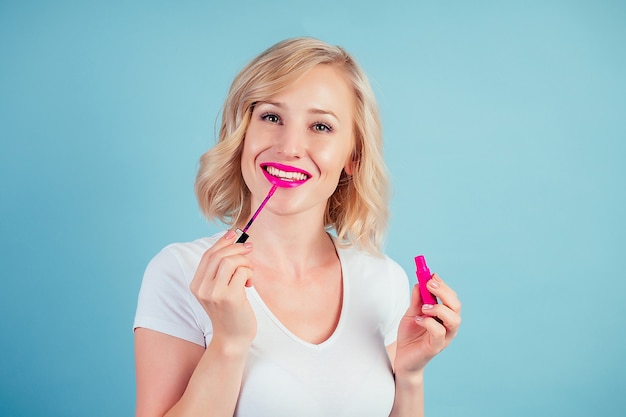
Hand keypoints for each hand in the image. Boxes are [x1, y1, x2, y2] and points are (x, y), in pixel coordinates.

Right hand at [190, 230, 256, 350]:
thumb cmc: (230, 312)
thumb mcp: (219, 290)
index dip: (222, 241)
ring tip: (249, 273)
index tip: (234, 233)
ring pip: (230, 261)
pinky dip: (249, 273)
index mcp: (196, 284)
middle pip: (219, 255)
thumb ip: (221, 271)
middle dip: (237, 248)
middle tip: (250, 250)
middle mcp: (202, 288)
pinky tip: (250, 284)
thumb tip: (232, 240)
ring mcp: (214, 293)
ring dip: (245, 262)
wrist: (232, 339)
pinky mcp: (229, 297)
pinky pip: (242, 272)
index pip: (208, 255)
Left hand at [394, 274, 460, 377]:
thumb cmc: (410, 335)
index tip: (431, 274)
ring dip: (439, 308)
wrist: (402, 358)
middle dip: (444, 291)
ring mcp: (444, 337)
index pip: (451, 298)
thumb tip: (419, 282)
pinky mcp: (436, 347)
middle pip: (456, 306)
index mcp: (444, 316)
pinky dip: (429, 322)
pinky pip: (439, 332)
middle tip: (429, 283)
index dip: (443, 285)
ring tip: (424, 307)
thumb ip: (417, 300)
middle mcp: (448, 326)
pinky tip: (418, 319)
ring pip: (454, 319)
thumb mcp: (412, 313)